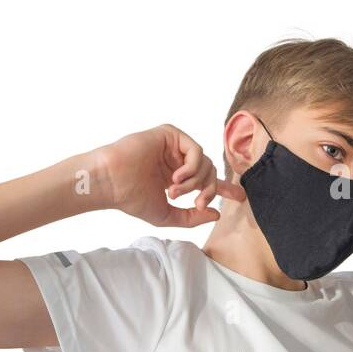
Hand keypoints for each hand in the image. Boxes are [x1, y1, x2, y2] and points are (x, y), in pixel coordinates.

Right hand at [92, 124, 244, 226]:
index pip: (206, 180)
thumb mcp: (167, 215)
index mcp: (176, 177)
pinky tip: (175, 178)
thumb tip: (217, 214)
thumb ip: (192, 217)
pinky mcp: (170, 134)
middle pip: (209, 172)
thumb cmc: (132, 198)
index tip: (240, 197)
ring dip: (196, 182)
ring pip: (204, 162)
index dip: (224, 188)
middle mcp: (176, 160)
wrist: (112, 183)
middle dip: (209, 190)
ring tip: (176, 192)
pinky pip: (196, 149)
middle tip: (198, 203)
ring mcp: (173, 146)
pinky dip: (191, 167)